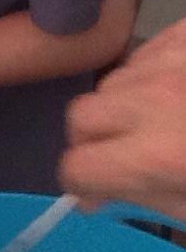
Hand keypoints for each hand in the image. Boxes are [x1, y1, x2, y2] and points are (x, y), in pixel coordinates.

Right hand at [59, 18, 185, 222]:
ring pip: (110, 83)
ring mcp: (174, 58)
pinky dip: (150, 74)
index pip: (76, 167)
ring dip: (125, 105)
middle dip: (95, 139)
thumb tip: (96, 194)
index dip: (83, 185)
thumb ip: (140, 198)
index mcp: (161, 154)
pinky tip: (178, 90)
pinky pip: (141, 53)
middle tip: (125, 153)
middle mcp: (159, 98)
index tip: (96, 191)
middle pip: (81, 116)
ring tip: (164, 118)